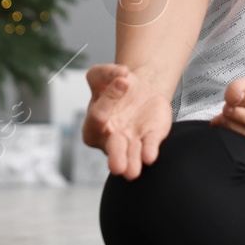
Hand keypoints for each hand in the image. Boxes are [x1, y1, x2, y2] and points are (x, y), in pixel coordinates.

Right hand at [82, 63, 172, 180]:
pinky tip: (150, 157)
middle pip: (112, 149)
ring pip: (131, 155)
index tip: (123, 81)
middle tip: (118, 167)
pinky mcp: (150, 138)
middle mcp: (111, 137)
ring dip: (133, 163)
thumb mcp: (101, 74)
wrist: (140, 89)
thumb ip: (105, 72)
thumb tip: (121, 74)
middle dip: (116, 158)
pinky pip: (149, 147)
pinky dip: (149, 152)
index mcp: (94, 123)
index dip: (109, 98)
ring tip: (133, 172)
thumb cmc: (115, 85)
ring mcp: (131, 141)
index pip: (99, 115)